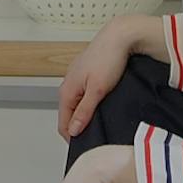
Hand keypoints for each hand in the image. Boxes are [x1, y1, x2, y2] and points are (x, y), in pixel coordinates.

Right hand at [57, 14, 154, 138]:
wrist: (120, 37)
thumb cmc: (109, 59)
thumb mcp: (97, 91)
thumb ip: (84, 112)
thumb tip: (72, 130)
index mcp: (66, 90)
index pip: (63, 124)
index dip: (73, 138)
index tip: (87, 145)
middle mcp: (68, 84)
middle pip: (69, 115)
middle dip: (79, 126)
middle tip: (97, 135)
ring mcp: (77, 78)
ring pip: (77, 104)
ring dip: (85, 114)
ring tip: (101, 120)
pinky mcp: (87, 73)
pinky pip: (84, 95)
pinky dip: (90, 103)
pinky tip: (102, 104)